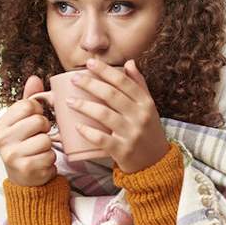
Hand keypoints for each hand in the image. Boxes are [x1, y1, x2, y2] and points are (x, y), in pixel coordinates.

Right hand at [0, 75, 57, 186]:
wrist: (24, 179)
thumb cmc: (26, 145)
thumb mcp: (23, 122)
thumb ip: (29, 100)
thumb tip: (35, 78)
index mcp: (1, 124)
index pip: (27, 105)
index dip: (39, 111)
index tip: (36, 120)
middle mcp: (2, 139)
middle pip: (39, 121)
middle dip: (45, 129)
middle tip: (38, 137)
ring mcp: (12, 154)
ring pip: (46, 139)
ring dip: (48, 146)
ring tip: (39, 150)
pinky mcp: (25, 168)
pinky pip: (49, 155)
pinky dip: (50, 159)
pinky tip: (41, 162)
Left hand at [67, 58, 168, 173]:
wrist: (156, 162)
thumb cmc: (148, 130)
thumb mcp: (148, 107)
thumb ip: (139, 85)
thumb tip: (129, 63)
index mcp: (146, 103)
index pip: (124, 82)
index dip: (106, 71)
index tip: (90, 63)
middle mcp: (140, 116)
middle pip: (112, 95)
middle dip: (90, 84)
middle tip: (74, 79)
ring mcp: (132, 134)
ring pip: (104, 115)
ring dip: (84, 106)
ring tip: (69, 101)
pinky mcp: (123, 150)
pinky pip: (102, 139)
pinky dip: (88, 132)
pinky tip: (77, 126)